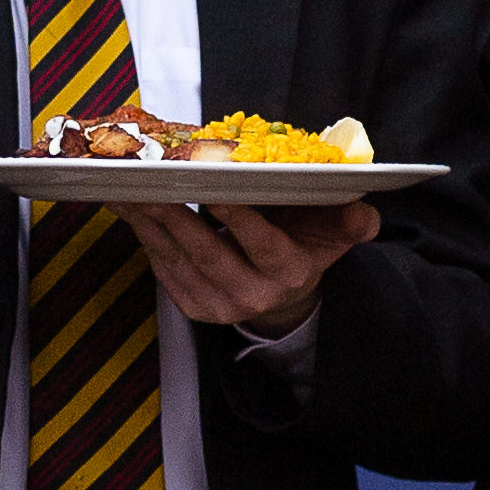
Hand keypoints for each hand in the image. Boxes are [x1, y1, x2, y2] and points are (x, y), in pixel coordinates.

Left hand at [103, 186, 381, 332]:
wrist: (282, 296)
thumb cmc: (304, 245)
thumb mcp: (332, 235)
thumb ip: (348, 223)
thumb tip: (366, 212)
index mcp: (289, 273)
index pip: (263, 246)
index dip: (240, 220)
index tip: (215, 190)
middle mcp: (253, 295)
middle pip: (208, 252)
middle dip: (175, 216)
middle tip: (148, 182)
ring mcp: (219, 305)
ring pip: (176, 258)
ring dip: (147, 221)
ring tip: (124, 185)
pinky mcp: (192, 307)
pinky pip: (161, 267)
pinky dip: (143, 233)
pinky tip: (127, 204)